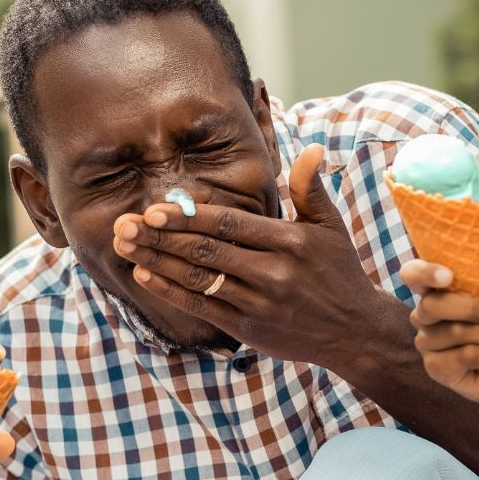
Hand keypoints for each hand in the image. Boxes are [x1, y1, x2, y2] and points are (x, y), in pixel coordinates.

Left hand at [111, 144, 390, 369]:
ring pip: (197, 279)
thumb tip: (311, 148)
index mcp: (289, 241)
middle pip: (205, 250)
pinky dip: (170, 292)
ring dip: (156, 261)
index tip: (154, 208)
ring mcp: (258, 302)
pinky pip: (201, 307)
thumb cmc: (339, 271)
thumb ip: (311, 188)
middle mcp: (272, 272)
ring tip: (124, 246)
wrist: (355, 331)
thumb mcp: (331, 226)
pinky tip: (145, 275)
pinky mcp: (248, 328)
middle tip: (123, 223)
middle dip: (160, 237)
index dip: (189, 217)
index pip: (229, 225)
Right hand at [402, 252, 478, 409]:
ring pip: (453, 332)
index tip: (448, 276)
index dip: (423, 272)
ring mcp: (427, 343)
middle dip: (470, 309)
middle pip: (431, 305)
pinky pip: (462, 356)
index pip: (413, 274)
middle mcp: (425, 315)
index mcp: (438, 291)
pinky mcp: (435, 369)